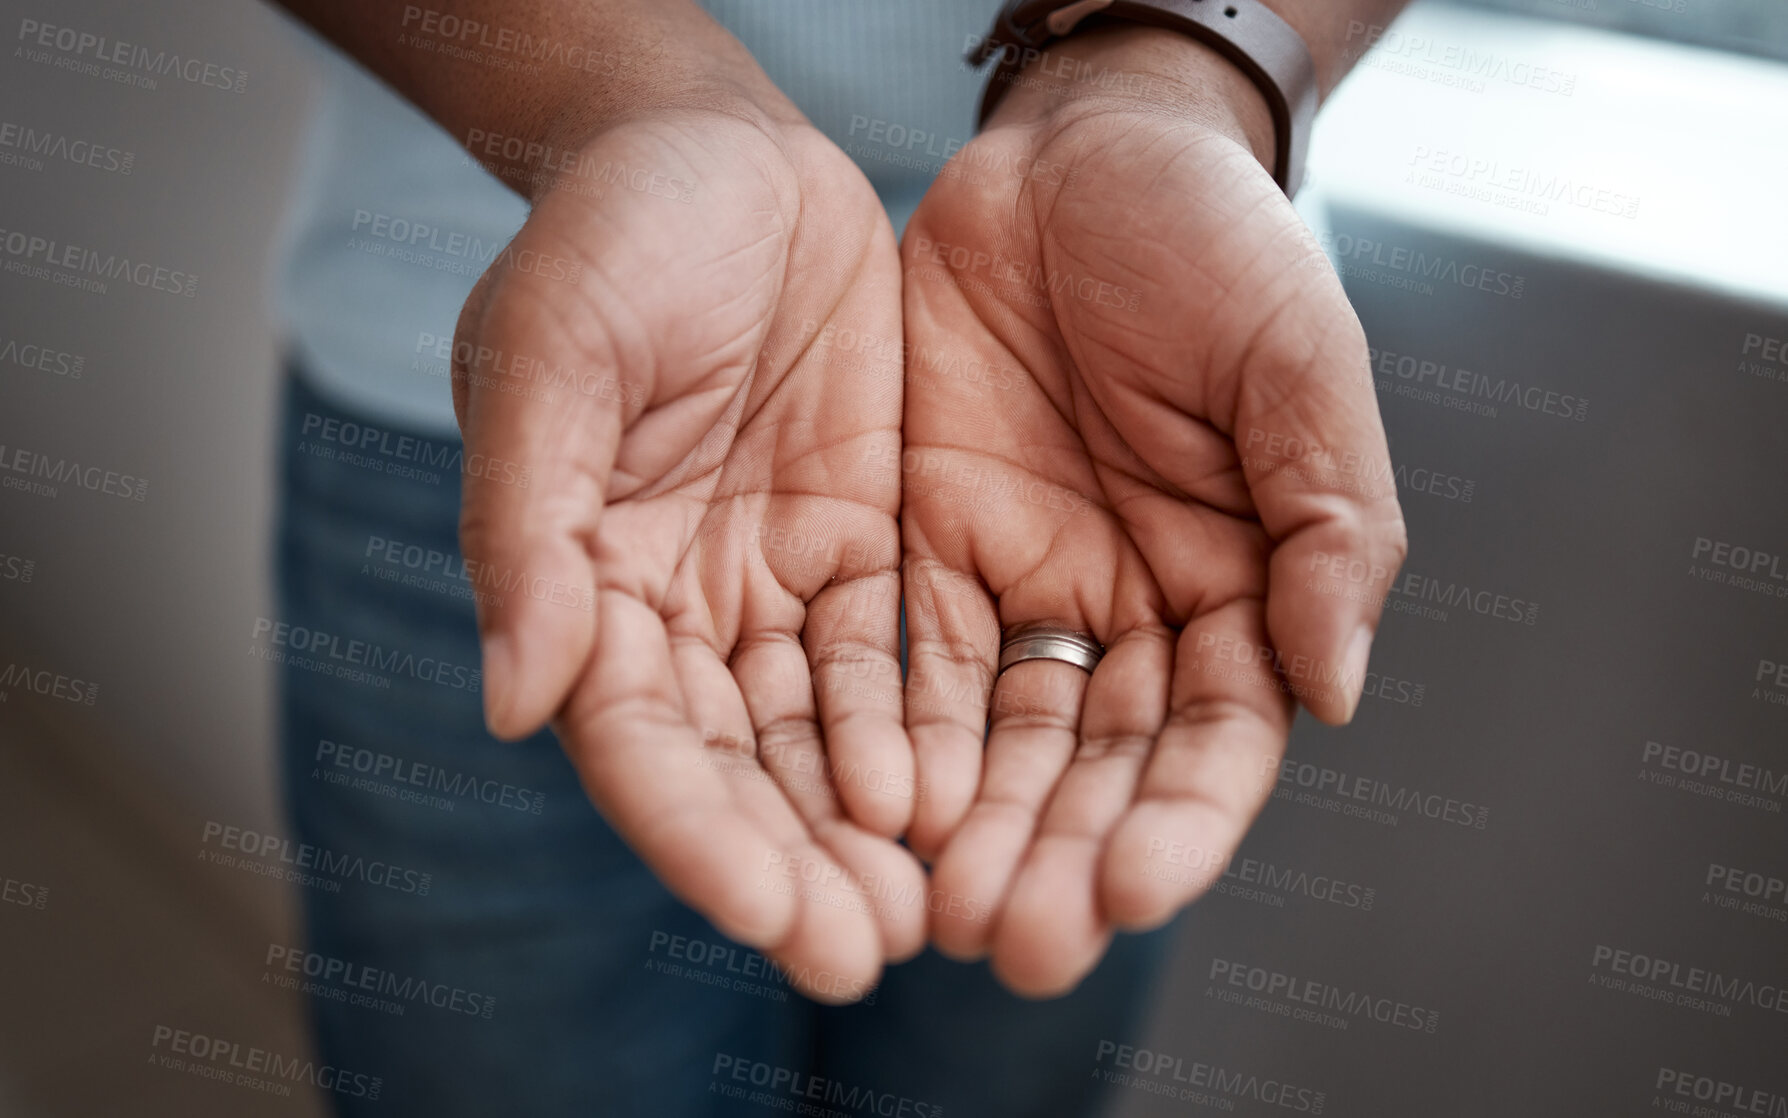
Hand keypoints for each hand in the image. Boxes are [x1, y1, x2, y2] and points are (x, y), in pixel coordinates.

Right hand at [451, 97, 921, 1001]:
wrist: (716, 146)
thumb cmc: (612, 233)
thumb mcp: (553, 353)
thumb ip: (531, 525)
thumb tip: (513, 700)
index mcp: (582, 579)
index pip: (637, 736)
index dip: (695, 830)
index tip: (768, 911)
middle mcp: (676, 606)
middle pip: (736, 765)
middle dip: (796, 864)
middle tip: (865, 956)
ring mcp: (770, 582)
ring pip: (820, 733)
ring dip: (868, 828)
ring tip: (930, 914)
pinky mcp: (859, 544)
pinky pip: (893, 657)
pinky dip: (920, 732)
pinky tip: (960, 799)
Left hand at [898, 29, 1407, 995]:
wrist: (1078, 153)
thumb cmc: (1211, 243)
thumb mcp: (1298, 362)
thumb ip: (1329, 524)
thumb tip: (1336, 688)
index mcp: (1239, 582)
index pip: (1216, 738)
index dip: (1181, 821)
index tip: (1132, 891)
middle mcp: (1128, 608)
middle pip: (1097, 768)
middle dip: (1059, 860)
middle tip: (1011, 944)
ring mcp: (1022, 586)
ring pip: (999, 741)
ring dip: (970, 832)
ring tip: (932, 913)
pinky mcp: (923, 548)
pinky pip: (904, 663)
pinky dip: (891, 740)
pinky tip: (871, 809)